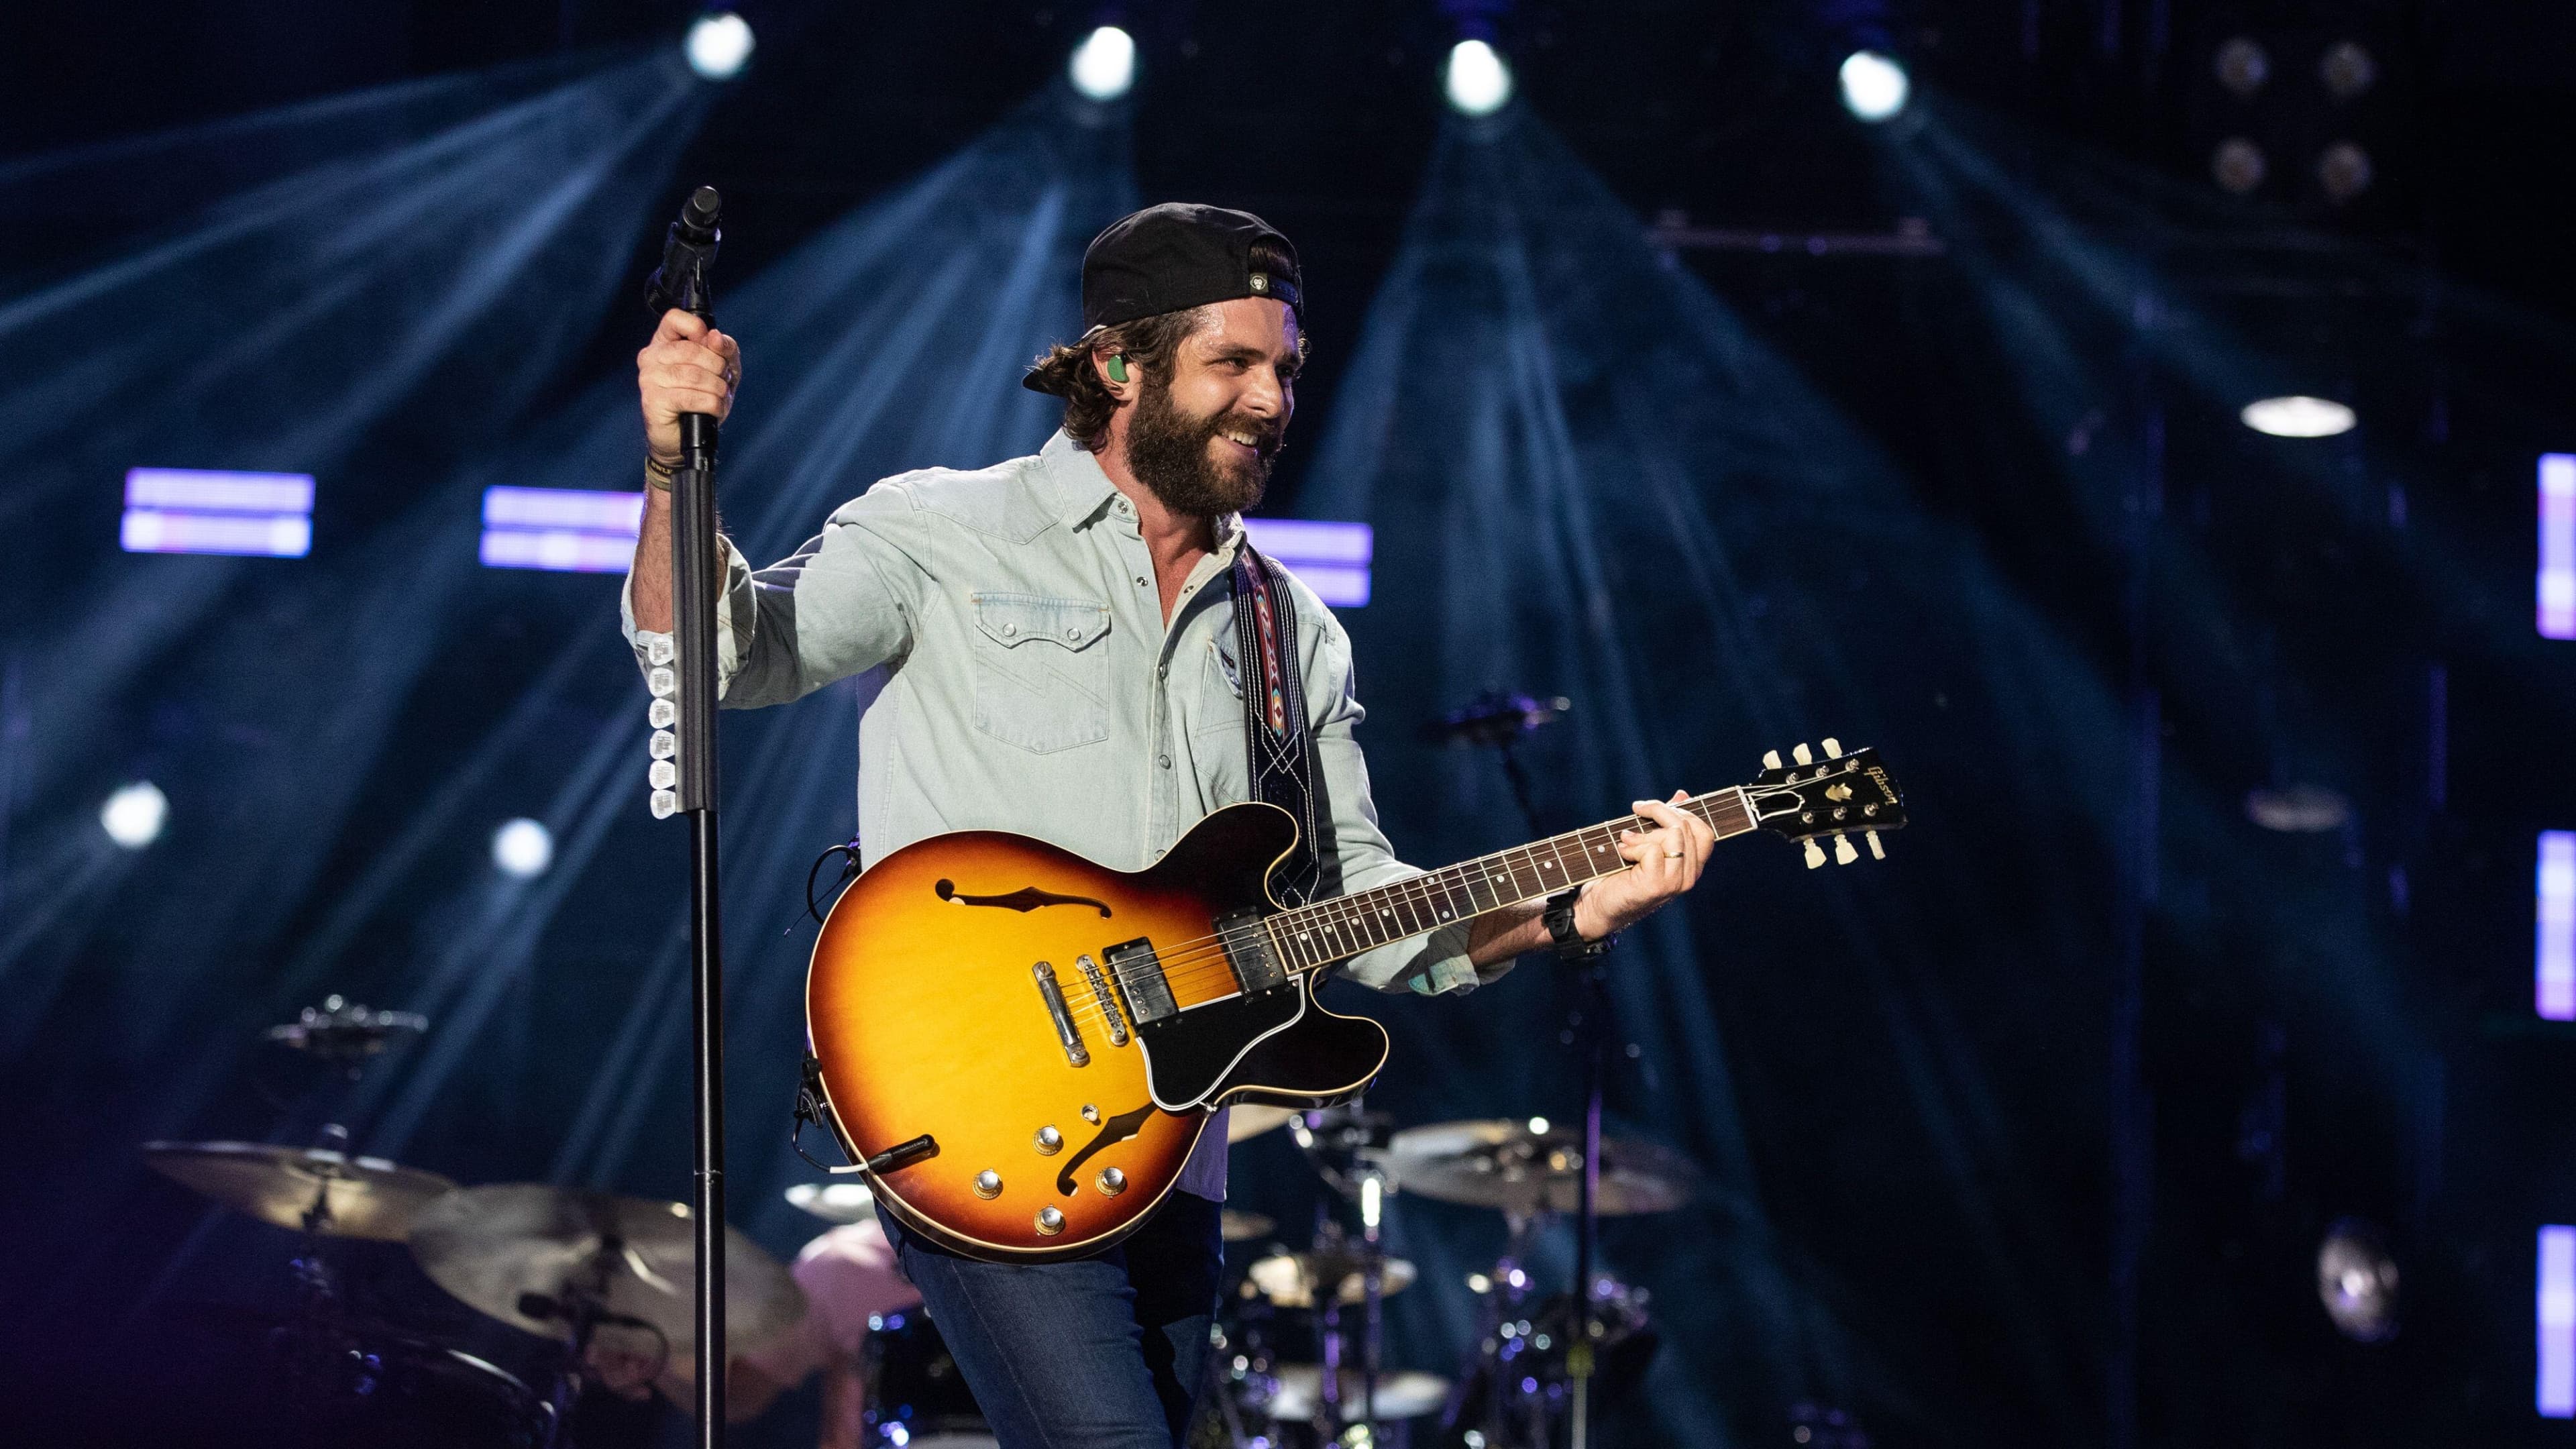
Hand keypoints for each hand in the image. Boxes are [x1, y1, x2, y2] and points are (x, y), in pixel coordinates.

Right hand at [637, 307, 740, 463]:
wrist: (684, 438)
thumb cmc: (700, 400)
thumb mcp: (721, 370)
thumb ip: (724, 349)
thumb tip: (715, 337)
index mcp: (664, 342)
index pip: (675, 318)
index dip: (698, 329)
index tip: (711, 345)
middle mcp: (651, 357)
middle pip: (691, 349)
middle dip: (717, 366)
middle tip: (723, 381)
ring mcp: (649, 379)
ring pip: (693, 374)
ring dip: (717, 388)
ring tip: (720, 396)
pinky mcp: (653, 401)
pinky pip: (690, 397)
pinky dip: (711, 403)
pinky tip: (714, 409)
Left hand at [1572, 790, 1714, 938]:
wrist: (1598, 905)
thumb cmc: (1620, 872)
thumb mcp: (1647, 842)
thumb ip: (1666, 821)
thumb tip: (1682, 795)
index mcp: (1691, 866)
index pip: (1704, 831)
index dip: (1682, 812)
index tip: (1654, 807)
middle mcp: (1689, 876)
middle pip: (1687, 827)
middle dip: (1658, 811)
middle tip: (1637, 811)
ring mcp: (1675, 883)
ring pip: (1674, 834)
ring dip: (1644, 831)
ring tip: (1625, 839)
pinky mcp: (1657, 886)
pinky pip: (1653, 850)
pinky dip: (1633, 846)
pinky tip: (1622, 852)